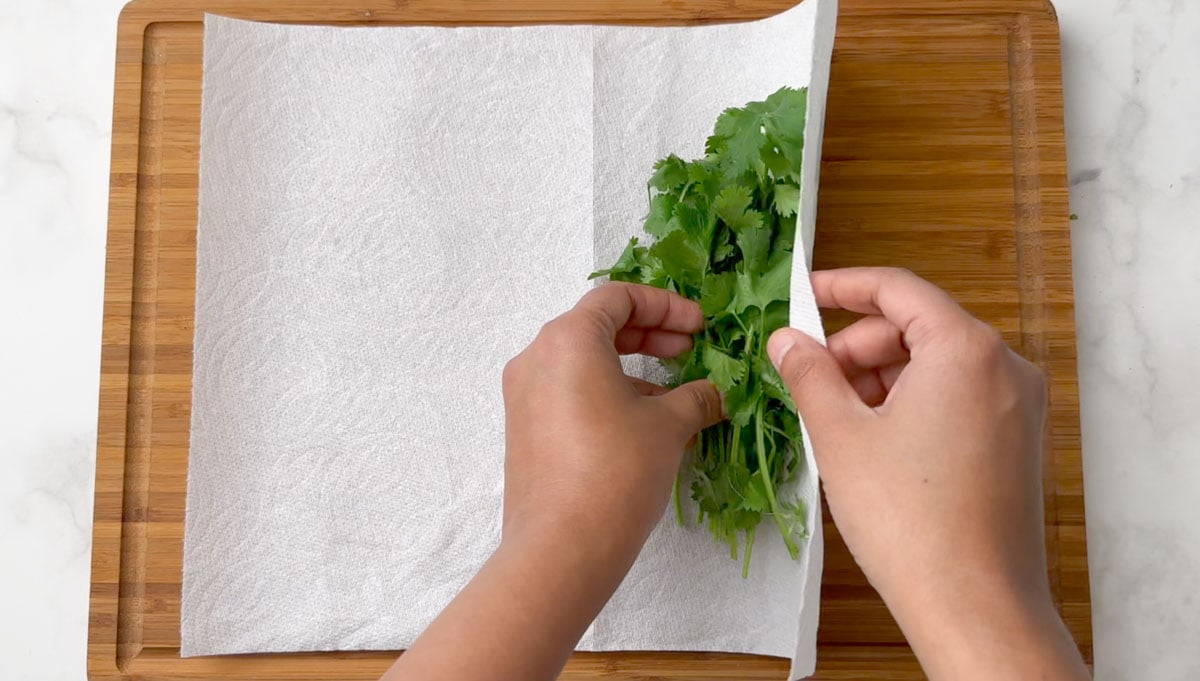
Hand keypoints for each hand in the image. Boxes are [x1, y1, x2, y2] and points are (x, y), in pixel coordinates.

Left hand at [500, 282, 722, 562]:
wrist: (560, 548)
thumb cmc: (616, 471)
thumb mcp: (669, 426)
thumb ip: (696, 397)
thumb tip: (715, 394)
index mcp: (568, 339)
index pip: (617, 297)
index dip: (665, 305)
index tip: (699, 326)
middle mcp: (536, 358)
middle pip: (596, 325)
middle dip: (648, 333)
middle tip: (689, 349)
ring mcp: (523, 395)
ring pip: (582, 361)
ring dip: (630, 367)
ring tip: (673, 396)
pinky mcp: (524, 429)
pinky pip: (568, 392)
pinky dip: (605, 393)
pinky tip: (641, 424)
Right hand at [767, 267, 1088, 680]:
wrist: (973, 604)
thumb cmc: (910, 520)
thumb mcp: (841, 435)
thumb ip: (809, 373)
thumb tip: (787, 340)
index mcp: (967, 350)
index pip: (899, 290)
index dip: (844, 287)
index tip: (805, 293)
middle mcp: (1005, 368)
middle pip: (918, 328)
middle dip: (857, 346)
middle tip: (809, 377)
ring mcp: (1018, 407)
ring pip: (935, 367)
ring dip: (881, 379)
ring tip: (836, 420)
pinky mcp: (1016, 443)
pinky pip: (956, 399)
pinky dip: (911, 405)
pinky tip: (873, 442)